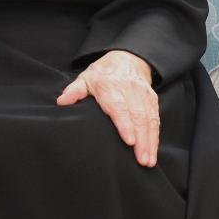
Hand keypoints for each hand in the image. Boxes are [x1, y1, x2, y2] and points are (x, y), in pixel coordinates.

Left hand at [58, 50, 160, 167]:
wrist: (127, 58)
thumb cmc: (103, 74)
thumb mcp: (85, 78)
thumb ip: (74, 91)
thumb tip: (62, 102)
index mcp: (110, 87)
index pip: (120, 107)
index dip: (125, 125)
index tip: (129, 141)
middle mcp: (129, 91)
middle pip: (138, 117)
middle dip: (142, 140)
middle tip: (142, 160)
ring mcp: (143, 95)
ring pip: (149, 119)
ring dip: (150, 141)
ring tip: (149, 160)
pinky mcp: (152, 99)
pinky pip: (155, 118)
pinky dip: (155, 136)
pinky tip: (153, 150)